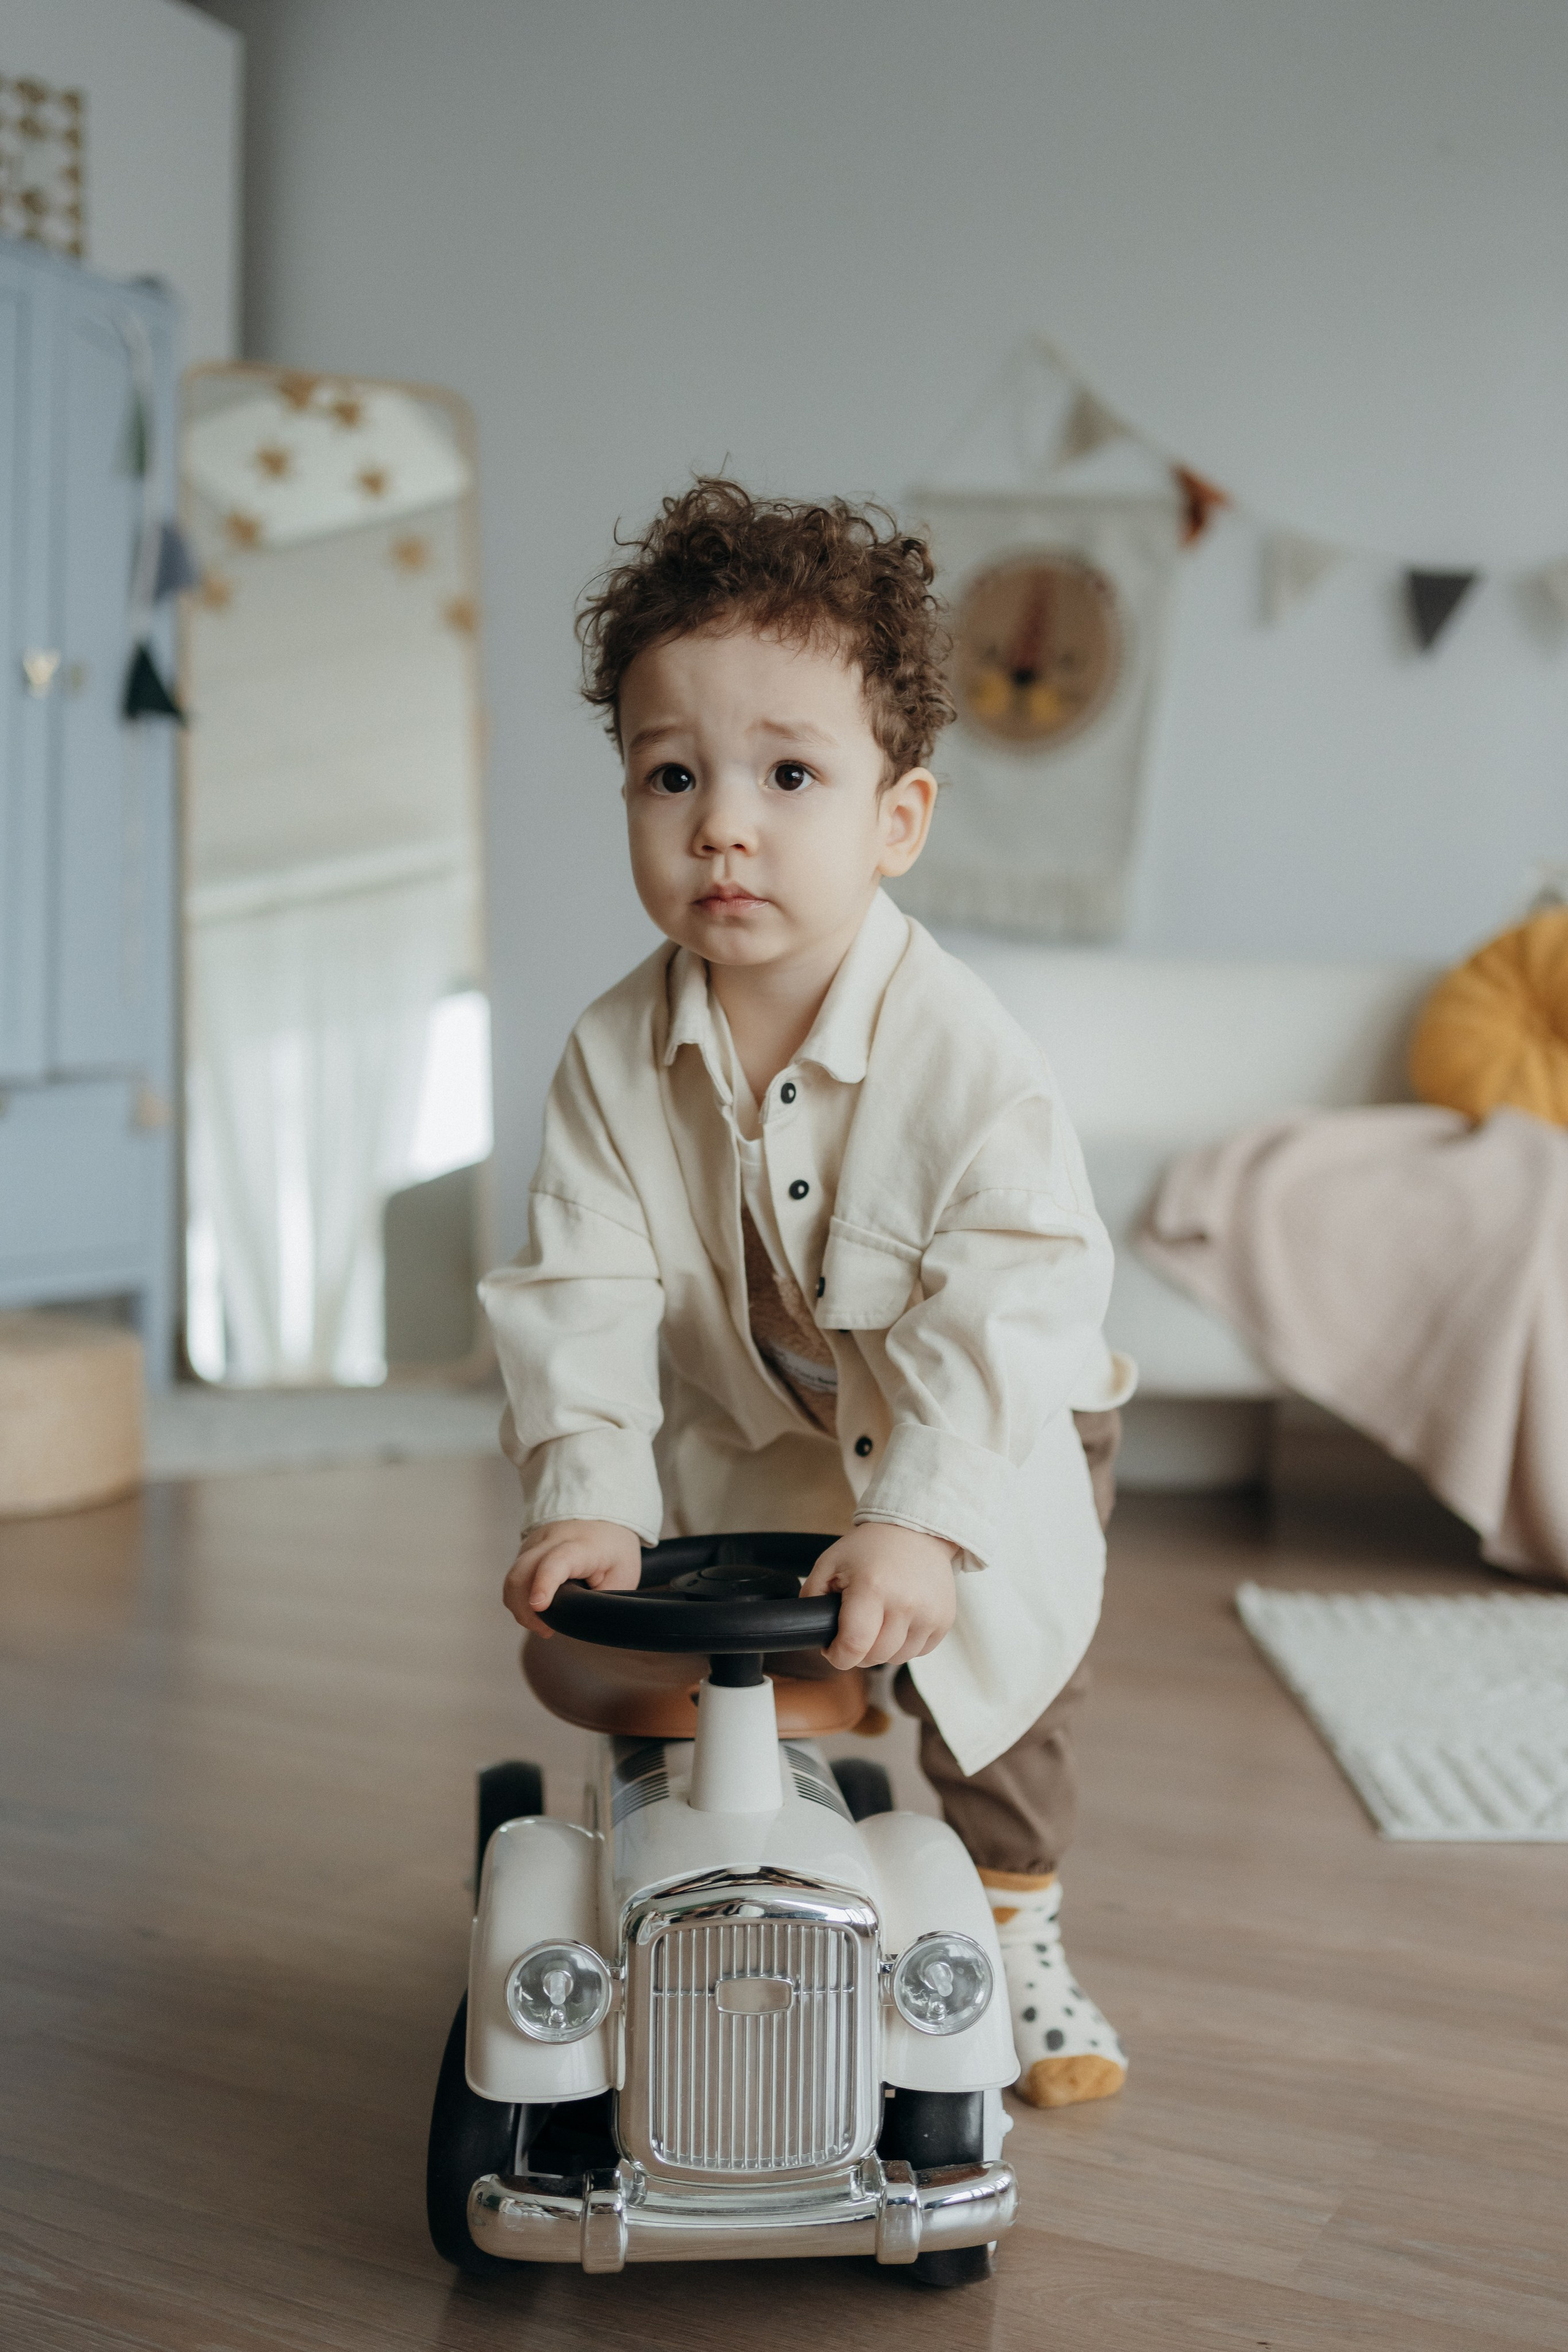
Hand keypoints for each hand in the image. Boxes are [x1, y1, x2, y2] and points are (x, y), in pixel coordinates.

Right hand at [503, 1519, 642, 1635]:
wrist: (603, 1523)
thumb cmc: (614, 1552)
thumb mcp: (622, 1578)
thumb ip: (599, 1601)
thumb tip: (577, 1624)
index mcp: (583, 1545)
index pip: (556, 1561)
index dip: (545, 1583)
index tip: (539, 1606)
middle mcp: (552, 1540)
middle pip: (522, 1573)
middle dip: (525, 1609)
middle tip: (545, 1630)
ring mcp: (535, 1544)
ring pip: (513, 1578)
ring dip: (520, 1607)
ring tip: (541, 1624)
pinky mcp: (525, 1552)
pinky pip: (514, 1579)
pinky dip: (519, 1600)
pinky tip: (537, 1611)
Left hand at [800, 1523, 957, 1670]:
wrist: (917, 1532)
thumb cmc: (870, 1547)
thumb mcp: (830, 1562)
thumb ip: (811, 1596)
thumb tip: (808, 1630)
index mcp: (872, 1588)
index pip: (854, 1646)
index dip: (837, 1656)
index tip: (833, 1649)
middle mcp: (905, 1604)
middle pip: (874, 1657)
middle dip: (858, 1652)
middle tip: (854, 1630)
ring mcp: (928, 1614)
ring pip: (896, 1659)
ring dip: (882, 1649)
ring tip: (878, 1621)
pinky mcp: (944, 1621)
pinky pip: (918, 1652)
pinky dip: (904, 1644)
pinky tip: (898, 1620)